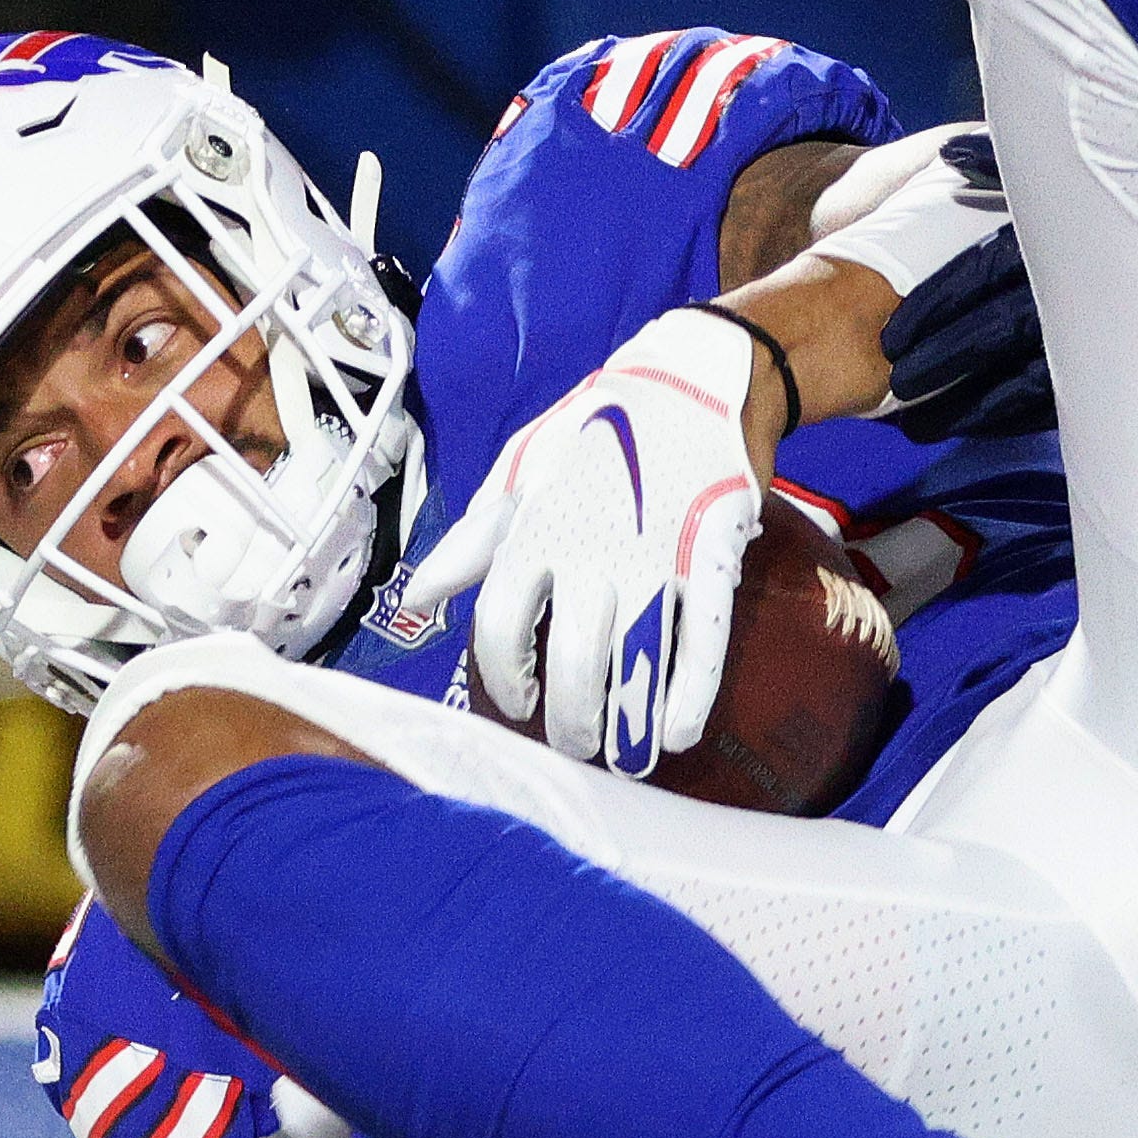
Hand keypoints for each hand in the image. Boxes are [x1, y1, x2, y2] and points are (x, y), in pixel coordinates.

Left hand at [407, 308, 774, 772]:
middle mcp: (588, 551)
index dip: (504, 675)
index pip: (501, 624)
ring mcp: (655, 557)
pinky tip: (682, 730)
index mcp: (533, 529)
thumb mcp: (521, 469)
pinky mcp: (713, 558)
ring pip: (635, 663)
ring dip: (629, 725)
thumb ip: (473, 540)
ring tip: (625, 759)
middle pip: (571, 663)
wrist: (692, 378)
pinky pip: (704, 639)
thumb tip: (424, 599)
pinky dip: (692, 691)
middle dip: (571, 722)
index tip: (519, 700)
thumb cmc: (598, 427)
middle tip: (576, 747)